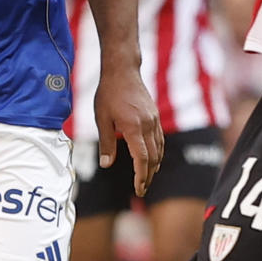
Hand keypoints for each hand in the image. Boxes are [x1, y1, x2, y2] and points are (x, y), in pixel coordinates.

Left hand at [94, 62, 163, 195]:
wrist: (122, 70)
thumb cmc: (108, 93)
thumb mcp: (102, 118)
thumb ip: (106, 143)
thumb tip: (106, 165)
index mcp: (134, 127)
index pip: (142, 158)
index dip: (141, 176)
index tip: (138, 189)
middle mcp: (148, 125)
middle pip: (153, 157)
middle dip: (148, 176)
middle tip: (142, 190)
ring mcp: (154, 120)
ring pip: (159, 149)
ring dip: (154, 166)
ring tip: (147, 178)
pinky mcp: (155, 116)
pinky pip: (160, 139)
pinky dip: (158, 153)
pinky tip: (153, 160)